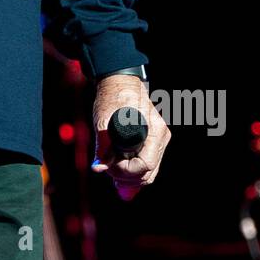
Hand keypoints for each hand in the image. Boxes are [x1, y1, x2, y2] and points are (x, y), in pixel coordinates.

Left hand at [90, 75, 170, 200]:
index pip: (145, 165)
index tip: (109, 164)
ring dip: (130, 177)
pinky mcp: (153, 141)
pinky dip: (134, 171)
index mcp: (153, 130)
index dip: (125, 170)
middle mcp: (160, 137)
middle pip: (148, 173)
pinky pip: (147, 164)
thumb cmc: (113, 97)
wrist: (120, 82)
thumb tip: (99, 168)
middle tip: (107, 169)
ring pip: (149, 172)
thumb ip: (103, 146)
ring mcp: (159, 140)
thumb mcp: (103, 121)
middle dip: (126, 177)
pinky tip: (119, 172)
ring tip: (111, 170)